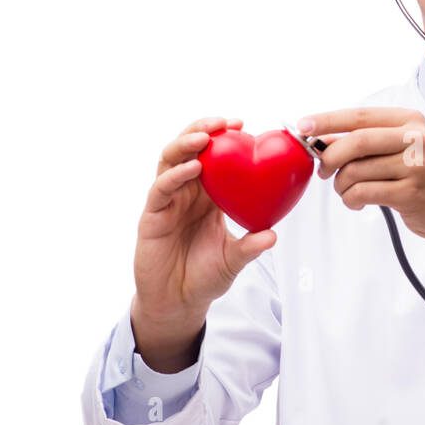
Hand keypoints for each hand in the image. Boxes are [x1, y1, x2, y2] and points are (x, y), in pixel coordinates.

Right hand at [132, 116, 276, 330]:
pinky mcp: (152, 216)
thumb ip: (250, 247)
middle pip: (189, 149)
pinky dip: (175, 176)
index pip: (214, 158)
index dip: (225, 139)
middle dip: (204, 130)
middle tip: (225, 123)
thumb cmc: (205, 276)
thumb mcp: (234, 260)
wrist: (177, 302)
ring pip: (170, 162)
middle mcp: (186, 192)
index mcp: (208, 195)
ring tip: (204, 137)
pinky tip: (193, 168)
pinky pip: (161, 190)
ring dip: (185, 145)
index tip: (244, 126)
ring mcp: (167, 202)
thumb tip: (273, 235)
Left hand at [299, 107, 424, 276]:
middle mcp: (415, 139)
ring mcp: (415, 166)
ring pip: (355, 171)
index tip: (302, 126)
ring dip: (342, 186)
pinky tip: (358, 203)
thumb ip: (370, 143)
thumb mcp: (407, 150)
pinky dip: (352, 199)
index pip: (360, 116)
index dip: (327, 120)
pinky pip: (363, 193)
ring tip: (349, 192)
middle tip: (323, 171)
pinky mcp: (411, 193)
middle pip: (355, 141)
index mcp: (411, 122)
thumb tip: (322, 138)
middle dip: (329, 157)